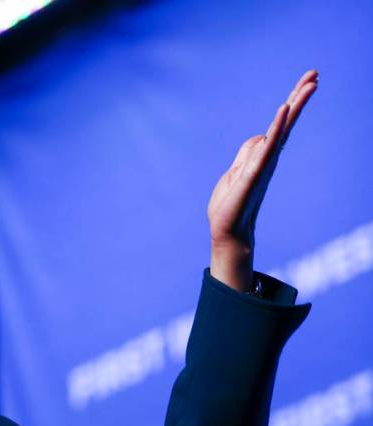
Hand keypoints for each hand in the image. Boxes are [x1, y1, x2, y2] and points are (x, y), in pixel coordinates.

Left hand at [207, 69, 318, 289]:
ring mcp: (262, 165)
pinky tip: (282, 112)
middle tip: (316, 75)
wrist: (227, 232)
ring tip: (309, 85)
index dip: (292, 103)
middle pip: (286, 123)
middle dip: (299, 98)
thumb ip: (246, 154)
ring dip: (294, 107)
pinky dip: (275, 129)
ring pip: (281, 131)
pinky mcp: (253, 174)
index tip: (309, 82)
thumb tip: (260, 136)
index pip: (279, 125)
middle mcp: (267, 158)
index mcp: (262, 156)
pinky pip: (266, 147)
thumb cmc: (230, 205)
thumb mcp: (234, 173)